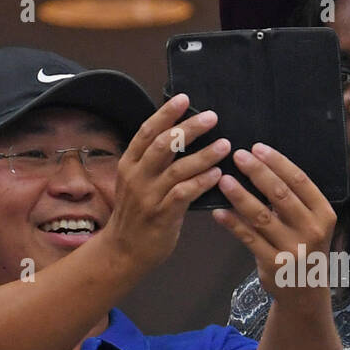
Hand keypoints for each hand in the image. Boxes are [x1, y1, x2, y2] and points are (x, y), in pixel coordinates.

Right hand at [99, 93, 229, 270]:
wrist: (124, 250)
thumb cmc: (138, 213)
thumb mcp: (137, 181)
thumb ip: (154, 161)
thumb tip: (182, 136)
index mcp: (130, 163)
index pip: (147, 132)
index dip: (166, 114)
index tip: (184, 98)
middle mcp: (137, 176)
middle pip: (163, 145)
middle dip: (188, 128)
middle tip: (212, 117)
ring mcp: (148, 196)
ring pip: (177, 169)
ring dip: (203, 155)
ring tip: (225, 145)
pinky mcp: (161, 215)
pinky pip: (183, 194)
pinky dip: (201, 182)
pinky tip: (217, 174)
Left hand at [210, 143, 336, 305]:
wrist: (305, 294)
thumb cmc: (304, 249)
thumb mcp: (311, 225)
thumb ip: (294, 201)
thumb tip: (261, 166)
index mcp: (324, 214)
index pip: (300, 181)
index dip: (277, 162)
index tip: (257, 148)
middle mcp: (312, 230)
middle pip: (280, 194)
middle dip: (257, 172)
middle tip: (237, 155)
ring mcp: (293, 249)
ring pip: (262, 215)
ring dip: (240, 195)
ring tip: (223, 180)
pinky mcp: (274, 264)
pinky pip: (249, 238)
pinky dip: (233, 223)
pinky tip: (219, 212)